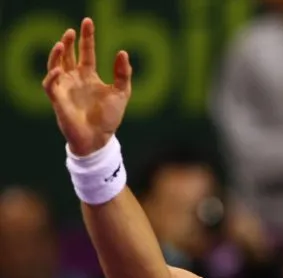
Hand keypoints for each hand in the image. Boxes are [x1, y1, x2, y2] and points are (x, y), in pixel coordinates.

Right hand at [42, 18, 131, 156]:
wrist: (100, 139)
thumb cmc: (109, 117)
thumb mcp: (121, 92)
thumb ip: (123, 74)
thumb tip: (122, 52)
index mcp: (89, 75)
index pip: (86, 51)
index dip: (87, 37)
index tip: (88, 22)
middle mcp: (75, 79)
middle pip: (68, 55)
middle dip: (68, 42)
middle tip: (71, 31)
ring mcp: (65, 88)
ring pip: (54, 65)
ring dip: (56, 55)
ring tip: (61, 43)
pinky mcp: (58, 100)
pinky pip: (50, 85)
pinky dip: (52, 77)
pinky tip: (58, 70)